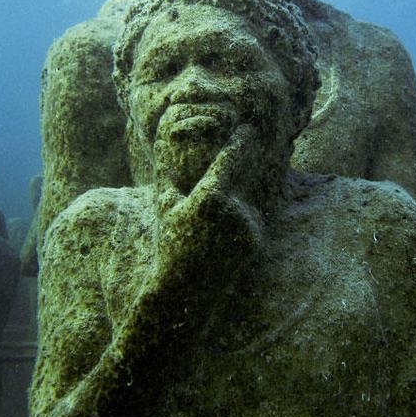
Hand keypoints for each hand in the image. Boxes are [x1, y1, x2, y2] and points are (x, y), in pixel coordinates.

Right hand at [157, 124, 257, 270]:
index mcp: (209, 197)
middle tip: (234, 170)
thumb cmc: (170, 244)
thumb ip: (167, 174)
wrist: (187, 290)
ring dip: (235, 204)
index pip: (229, 159)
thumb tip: (159, 146)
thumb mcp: (165, 207)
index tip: (246, 126)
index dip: (239, 141)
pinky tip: (223, 239)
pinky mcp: (256, 240)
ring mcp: (247, 225)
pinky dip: (241, 222)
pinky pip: (251, 220)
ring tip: (212, 228)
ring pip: (246, 201)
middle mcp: (233, 209)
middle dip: (238, 172)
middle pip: (241, 179)